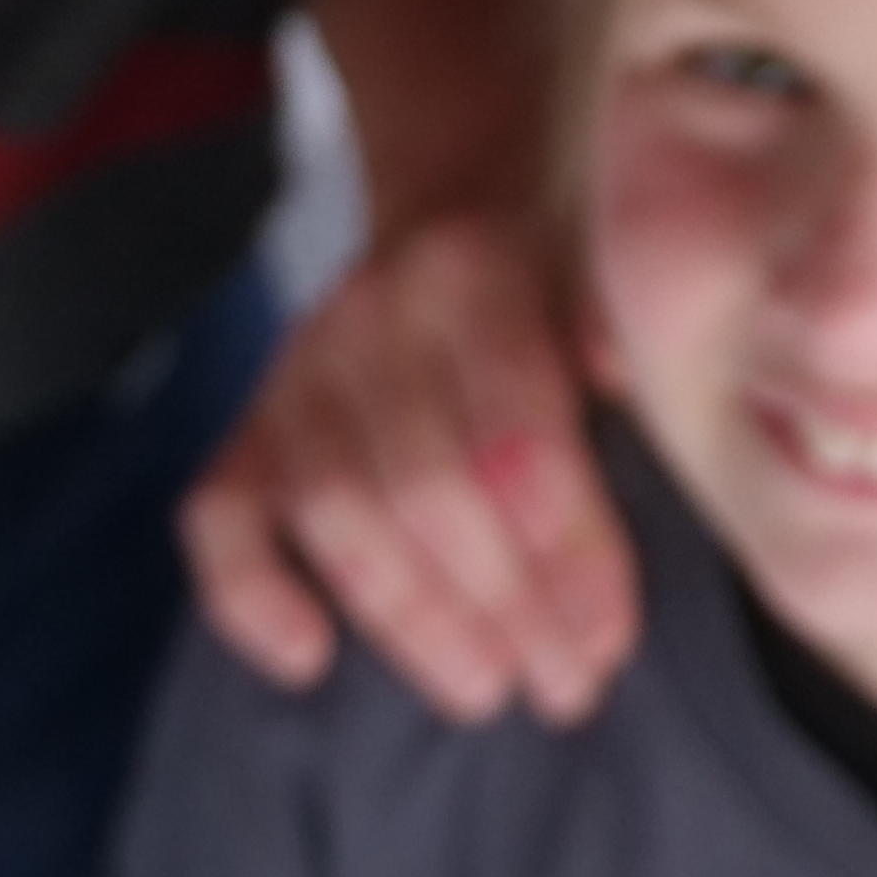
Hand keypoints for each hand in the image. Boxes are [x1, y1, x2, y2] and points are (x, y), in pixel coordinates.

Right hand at [178, 213, 637, 724]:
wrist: (464, 187)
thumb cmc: (567, 263)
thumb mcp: (616, 272)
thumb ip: (630, 343)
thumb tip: (657, 416)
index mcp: (476, 272)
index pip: (515, 434)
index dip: (566, 551)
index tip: (610, 640)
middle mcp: (372, 314)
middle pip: (423, 487)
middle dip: (501, 606)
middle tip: (563, 689)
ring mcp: (299, 366)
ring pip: (333, 510)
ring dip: (409, 620)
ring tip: (484, 688)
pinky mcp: (251, 417)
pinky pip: (218, 514)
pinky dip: (250, 593)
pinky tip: (309, 659)